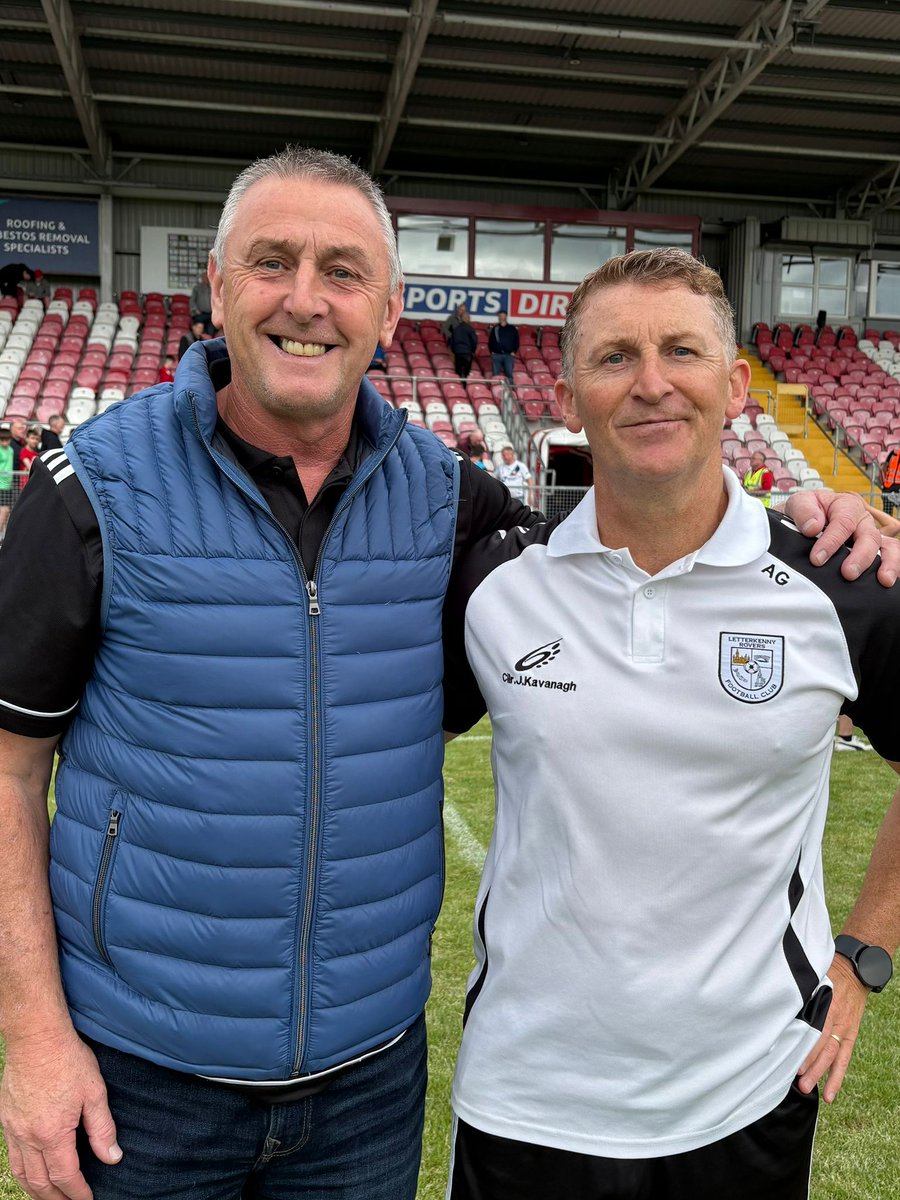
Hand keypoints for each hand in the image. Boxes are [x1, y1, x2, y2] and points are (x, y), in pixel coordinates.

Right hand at [1, 1032, 120, 1199]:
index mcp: (52, 1134)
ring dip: (36, 1191)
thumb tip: (112, 1157)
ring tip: (50, 1198)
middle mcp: (28, 1137)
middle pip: (39, 1182)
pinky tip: (31, 1173)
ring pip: (21, 1173)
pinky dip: (22, 1172)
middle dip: (56, 1199)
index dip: (77, 1193)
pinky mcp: (6, 1120)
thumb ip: (102, 1129)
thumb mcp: (95, 1093)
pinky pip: (12, 1157)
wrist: (36, 1038)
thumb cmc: (68, 1060)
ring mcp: (13, 1130)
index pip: (65, 1176)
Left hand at [784, 490, 898, 585]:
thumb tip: (813, 526)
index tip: (817, 559)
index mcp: (845, 506)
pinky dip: (893, 568)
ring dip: (887, 563)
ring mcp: (869, 537)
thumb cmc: (803, 513)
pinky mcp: (872, 552)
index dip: (831, 541)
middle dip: (860, 556)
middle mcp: (861, 521)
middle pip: (869, 536)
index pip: (844, 522)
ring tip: (884, 580)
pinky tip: (888, 583)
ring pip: (886, 547)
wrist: (800, 523)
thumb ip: (803, 510)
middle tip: (848, 573)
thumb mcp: (797, 503)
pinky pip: (888, 557)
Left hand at [795, 955, 867, 1103]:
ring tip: (808, 1088)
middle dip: (809, 1064)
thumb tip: (777, 1004)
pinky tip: (830, 1093)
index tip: (790, 1058)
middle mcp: (835, 1018)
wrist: (856, 971)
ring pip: (832, 1055)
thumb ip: (800, 992)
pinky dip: (837, 1077)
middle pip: (821, 1045)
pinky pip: (845, 1059)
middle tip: (796, 1080)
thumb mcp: (813, 977)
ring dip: (820, 1073)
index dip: (803, 1045)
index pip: (813, 1028)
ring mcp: (844, 1028)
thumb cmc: (829, 972)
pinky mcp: (850, 1035)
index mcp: (824, 1003)